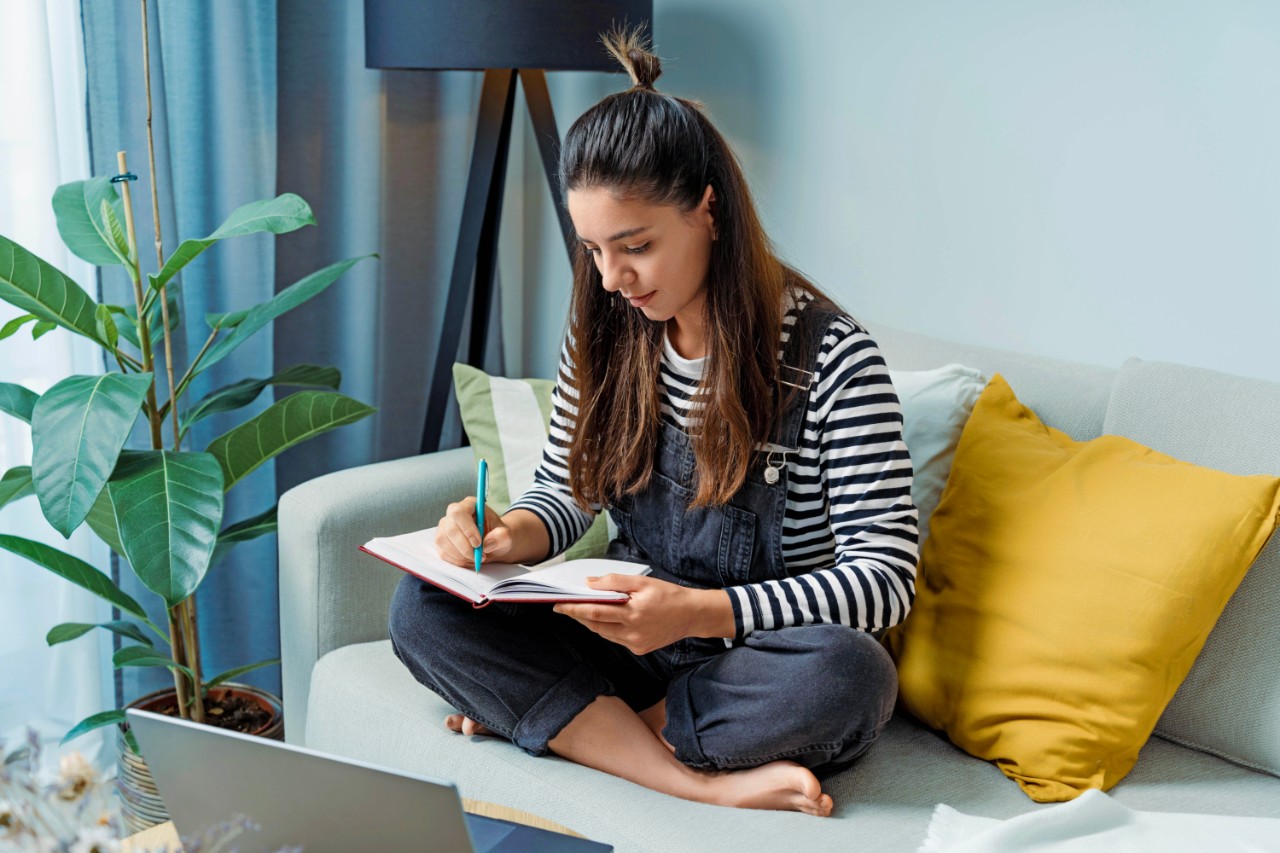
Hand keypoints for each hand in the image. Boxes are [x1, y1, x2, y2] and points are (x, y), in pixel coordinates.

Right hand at [435, 497, 513, 567]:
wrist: (492, 544)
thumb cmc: (497, 536)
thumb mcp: (506, 535)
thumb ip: (501, 536)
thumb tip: (487, 544)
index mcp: (470, 504)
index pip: (459, 513)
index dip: (467, 529)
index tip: (478, 543)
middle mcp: (453, 513)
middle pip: (450, 528)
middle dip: (464, 547)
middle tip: (479, 555)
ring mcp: (444, 526)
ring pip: (443, 541)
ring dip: (460, 555)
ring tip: (476, 558)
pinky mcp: (441, 541)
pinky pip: (443, 552)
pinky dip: (456, 560)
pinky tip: (468, 559)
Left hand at [553, 575, 731, 654]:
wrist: (691, 615)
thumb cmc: (668, 595)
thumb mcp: (642, 582)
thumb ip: (614, 582)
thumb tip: (589, 584)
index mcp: (633, 613)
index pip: (595, 611)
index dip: (574, 608)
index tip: (558, 604)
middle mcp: (632, 632)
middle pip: (595, 624)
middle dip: (577, 615)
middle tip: (562, 607)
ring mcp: (635, 643)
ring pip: (604, 633)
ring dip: (590, 622)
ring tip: (578, 611)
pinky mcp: (639, 649)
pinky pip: (615, 638)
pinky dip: (605, 629)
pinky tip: (601, 619)